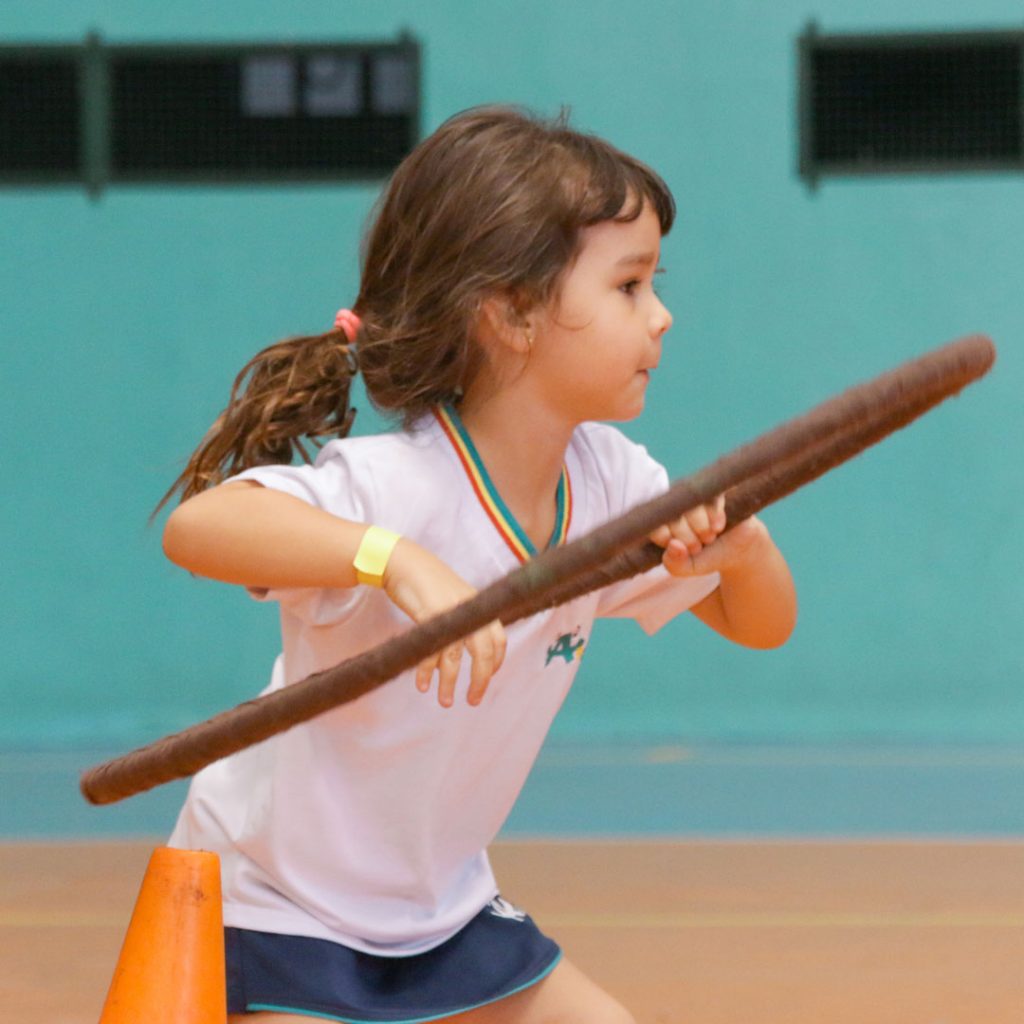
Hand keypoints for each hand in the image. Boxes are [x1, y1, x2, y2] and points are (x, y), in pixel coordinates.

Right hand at [382, 540, 506, 707]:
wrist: (404, 562)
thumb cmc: (429, 583)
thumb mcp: (455, 599)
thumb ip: (465, 621)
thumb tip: (465, 654)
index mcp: (479, 606)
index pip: (499, 639)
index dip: (496, 662)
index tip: (488, 679)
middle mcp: (469, 609)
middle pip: (483, 652)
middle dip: (480, 680)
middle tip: (473, 700)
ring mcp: (449, 612)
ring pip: (454, 657)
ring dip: (449, 683)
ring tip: (445, 702)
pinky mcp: (429, 615)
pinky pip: (430, 651)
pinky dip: (426, 671)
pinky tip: (423, 684)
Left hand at [650, 495, 726, 573]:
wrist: (738, 548)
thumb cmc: (706, 556)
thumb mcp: (689, 567)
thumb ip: (675, 564)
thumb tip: (673, 545)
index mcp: (662, 521)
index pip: (651, 522)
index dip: (663, 536)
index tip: (678, 548)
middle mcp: (675, 504)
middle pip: (671, 513)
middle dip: (686, 537)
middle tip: (697, 547)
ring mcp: (695, 496)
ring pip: (690, 505)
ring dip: (701, 526)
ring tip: (709, 538)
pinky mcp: (716, 490)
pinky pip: (710, 496)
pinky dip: (714, 513)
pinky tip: (718, 527)